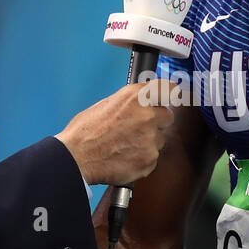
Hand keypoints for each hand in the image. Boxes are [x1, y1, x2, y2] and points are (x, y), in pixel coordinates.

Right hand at [55, 81, 173, 185]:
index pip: (168, 88)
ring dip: (148, 142)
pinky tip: (125, 157)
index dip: (169, 93)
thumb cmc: (84, 133)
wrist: (76, 158)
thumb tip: (140, 104)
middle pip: (167, 116)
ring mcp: (150, 139)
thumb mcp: (106, 104)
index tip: (172, 95)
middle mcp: (147, 116)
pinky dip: (142, 159)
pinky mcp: (150, 159)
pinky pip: (153, 158)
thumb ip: (129, 103)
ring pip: (159, 140)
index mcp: (135, 97)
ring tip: (125, 146)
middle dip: (157, 122)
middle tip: (139, 128)